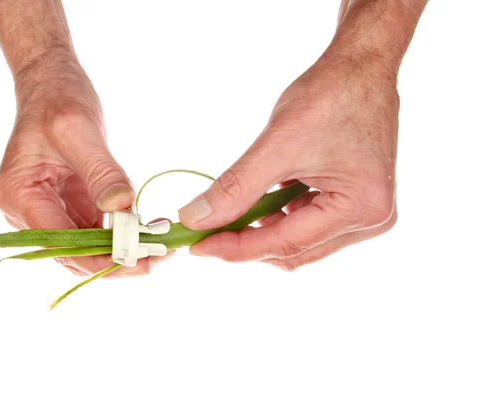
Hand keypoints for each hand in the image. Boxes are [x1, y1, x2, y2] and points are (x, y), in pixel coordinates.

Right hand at [0, 57, 149, 276]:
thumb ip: (101, 171)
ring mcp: (47, 208)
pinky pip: (92, 229)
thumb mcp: (79, 129)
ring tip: (159, 248)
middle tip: (157, 259)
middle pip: (70, 251)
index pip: (58, 241)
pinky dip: (119, 235)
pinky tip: (148, 231)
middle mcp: (27, 209)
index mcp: (18, 193)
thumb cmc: (57, 98)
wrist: (51, 82)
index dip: (97, 257)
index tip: (137, 263)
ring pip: (83, 246)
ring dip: (119, 250)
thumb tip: (122, 207)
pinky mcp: (67, 204)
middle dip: (113, 259)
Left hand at [178, 54, 398, 270]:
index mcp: (360, 208)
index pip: (286, 244)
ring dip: (263, 230)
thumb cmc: (329, 95)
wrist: (361, 66)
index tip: (198, 246)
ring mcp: (367, 213)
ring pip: (300, 242)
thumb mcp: (276, 144)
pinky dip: (280, 217)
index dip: (236, 249)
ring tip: (232, 210)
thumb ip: (235, 188)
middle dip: (248, 243)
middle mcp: (371, 219)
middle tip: (205, 233)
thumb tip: (195, 219)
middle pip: (295, 251)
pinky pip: (310, 224)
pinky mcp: (356, 202)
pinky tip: (263, 198)